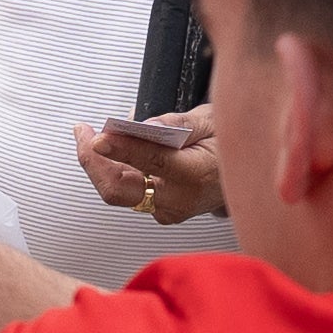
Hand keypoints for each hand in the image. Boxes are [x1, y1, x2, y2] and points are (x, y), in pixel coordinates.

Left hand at [74, 105, 218, 224]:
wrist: (250, 177)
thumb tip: (145, 126)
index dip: (119, 147)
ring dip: (101, 162)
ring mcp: (167, 210)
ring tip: (95, 131)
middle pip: (118, 189)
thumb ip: (177, 125)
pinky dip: (117, 166)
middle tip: (82, 130)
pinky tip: (117, 144)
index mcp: (195, 176)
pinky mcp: (160, 210)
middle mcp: (177, 200)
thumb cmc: (232, 144)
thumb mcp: (212, 122)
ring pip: (118, 190)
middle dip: (92, 161)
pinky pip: (129, 189)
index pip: (149, 162)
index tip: (96, 135)